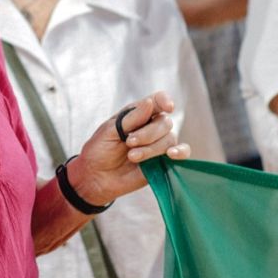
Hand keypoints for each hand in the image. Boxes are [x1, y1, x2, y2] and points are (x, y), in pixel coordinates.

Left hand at [66, 92, 189, 206]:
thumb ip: (131, 118)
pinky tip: (171, 154)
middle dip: (148, 134)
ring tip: (132, 156)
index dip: (164, 101)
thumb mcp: (110, 131)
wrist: (96, 176)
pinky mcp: (163, 161)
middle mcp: (151, 127)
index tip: (168, 107)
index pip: (157, 100)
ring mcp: (158, 144)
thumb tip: (150, 103)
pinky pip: (182, 153)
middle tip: (129, 142)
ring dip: (151, 148)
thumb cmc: (100, 149)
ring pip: (169, 139)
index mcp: (137, 114)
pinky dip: (181, 152)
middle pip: (164, 123)